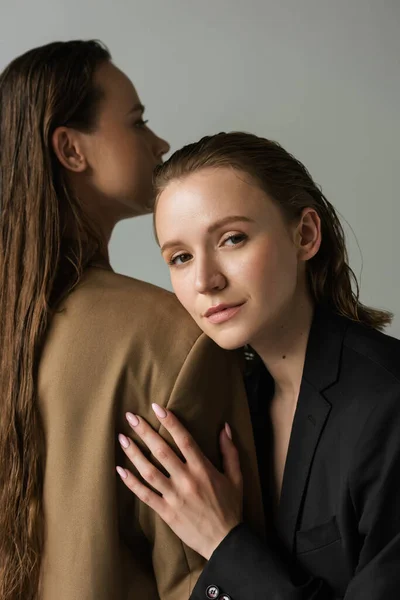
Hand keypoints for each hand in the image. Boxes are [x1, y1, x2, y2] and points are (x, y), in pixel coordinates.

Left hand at [116, 404, 242, 558]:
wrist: (225, 542)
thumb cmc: (231, 507)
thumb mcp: (236, 477)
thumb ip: (230, 451)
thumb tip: (225, 427)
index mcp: (203, 469)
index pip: (184, 439)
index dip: (170, 422)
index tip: (156, 408)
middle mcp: (186, 480)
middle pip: (161, 451)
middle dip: (145, 432)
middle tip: (131, 417)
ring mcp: (174, 496)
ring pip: (149, 471)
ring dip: (134, 453)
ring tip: (122, 438)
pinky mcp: (166, 512)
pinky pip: (145, 495)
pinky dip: (131, 482)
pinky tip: (120, 470)